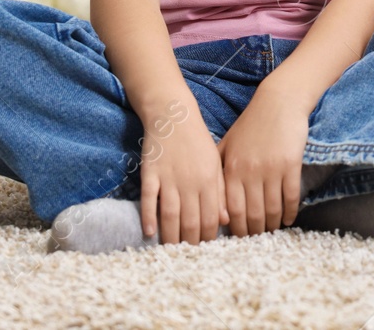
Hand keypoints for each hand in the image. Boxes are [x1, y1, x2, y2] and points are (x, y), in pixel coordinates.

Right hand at [137, 102, 226, 244]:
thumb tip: (225, 220)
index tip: (206, 250)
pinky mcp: (151, 173)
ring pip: (170, 215)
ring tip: (169, 251)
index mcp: (210, 180)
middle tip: (187, 257)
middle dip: (190, 243)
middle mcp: (191, 181)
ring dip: (170, 236)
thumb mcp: (215, 164)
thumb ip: (220, 192)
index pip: (211, 217)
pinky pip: (148, 199)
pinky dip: (149, 217)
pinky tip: (149, 232)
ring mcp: (169, 178)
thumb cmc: (197, 141)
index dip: (209, 237)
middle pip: (191, 220)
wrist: (174, 115)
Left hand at [216, 89, 309, 236]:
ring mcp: (271, 169)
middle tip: (255, 241)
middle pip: (251, 214)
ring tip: (271, 232)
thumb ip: (218, 168)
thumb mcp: (228, 143)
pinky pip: (290, 196)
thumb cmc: (251, 123)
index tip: (236, 239)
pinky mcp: (291, 165)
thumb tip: (209, 197)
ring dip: (272, 225)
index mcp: (230, 169)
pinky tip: (288, 219)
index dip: (234, 228)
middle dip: (253, 232)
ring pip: (271, 209)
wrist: (279, 101)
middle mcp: (249, 172)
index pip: (230, 209)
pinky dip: (290, 212)